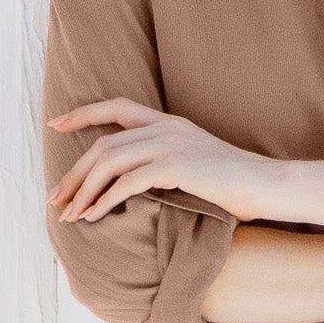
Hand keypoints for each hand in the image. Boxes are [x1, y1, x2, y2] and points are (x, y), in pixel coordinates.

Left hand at [46, 99, 272, 222]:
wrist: (267, 185)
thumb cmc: (235, 184)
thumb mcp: (196, 163)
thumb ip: (166, 162)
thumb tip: (134, 180)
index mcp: (169, 122)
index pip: (116, 106)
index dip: (83, 114)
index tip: (56, 125)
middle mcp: (166, 128)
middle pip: (103, 144)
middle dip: (74, 173)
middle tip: (56, 197)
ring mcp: (171, 145)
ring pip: (109, 161)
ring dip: (84, 190)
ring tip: (70, 213)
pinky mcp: (175, 167)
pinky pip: (128, 182)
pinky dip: (105, 200)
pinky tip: (95, 216)